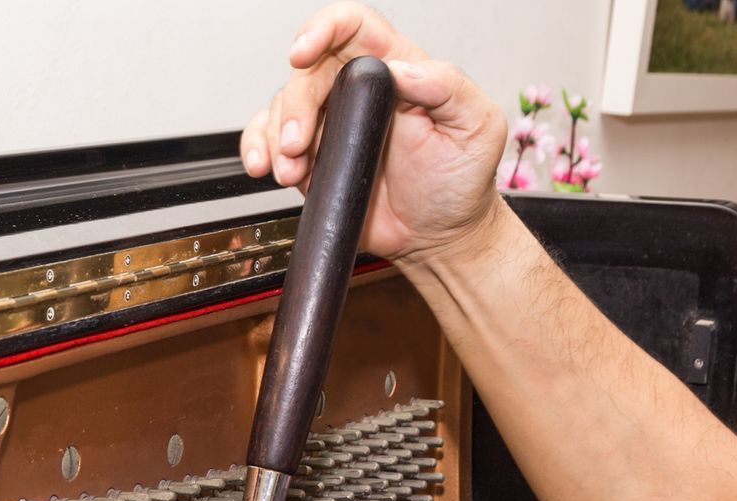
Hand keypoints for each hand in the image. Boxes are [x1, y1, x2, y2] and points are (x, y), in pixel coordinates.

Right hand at [240, 3, 507, 264]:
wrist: (440, 238)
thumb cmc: (462, 182)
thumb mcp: (477, 125)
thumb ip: (447, 86)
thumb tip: (403, 69)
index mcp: (398, 67)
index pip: (354, 26)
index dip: (324, 28)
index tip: (304, 52)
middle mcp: (361, 90)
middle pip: (309, 70)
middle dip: (295, 104)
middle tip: (300, 142)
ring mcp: (333, 123)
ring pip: (284, 105)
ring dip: (277, 136)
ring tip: (293, 170)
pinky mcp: (315, 156)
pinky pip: (271, 138)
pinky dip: (259, 147)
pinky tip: (265, 164)